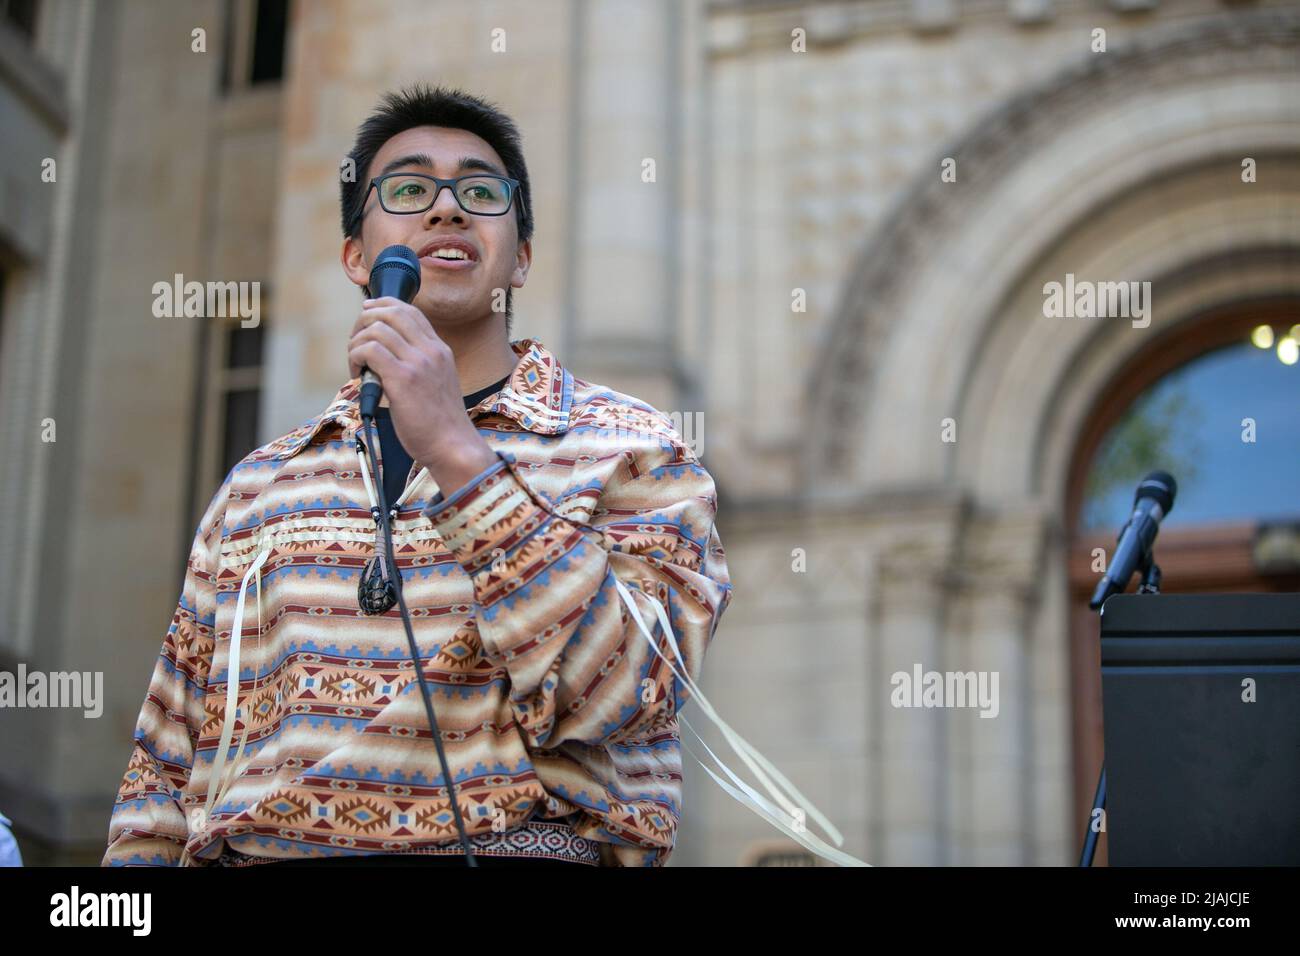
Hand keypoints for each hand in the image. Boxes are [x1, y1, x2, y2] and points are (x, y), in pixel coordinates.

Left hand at [347, 297, 497, 494]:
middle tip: (355, 339)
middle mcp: (431, 351)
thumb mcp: (437, 383)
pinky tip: (357, 374)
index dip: (384, 305)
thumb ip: (419, 365)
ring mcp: (418, 363)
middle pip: (392, 312)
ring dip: (356, 342)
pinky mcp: (402, 379)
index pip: (411, 311)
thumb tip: (386, 357)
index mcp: (440, 350)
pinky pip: (370, 351)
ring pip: (377, 329)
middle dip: (365, 319)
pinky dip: (355, 357)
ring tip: (356, 364)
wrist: (453, 445)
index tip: (368, 312)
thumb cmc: (440, 423)